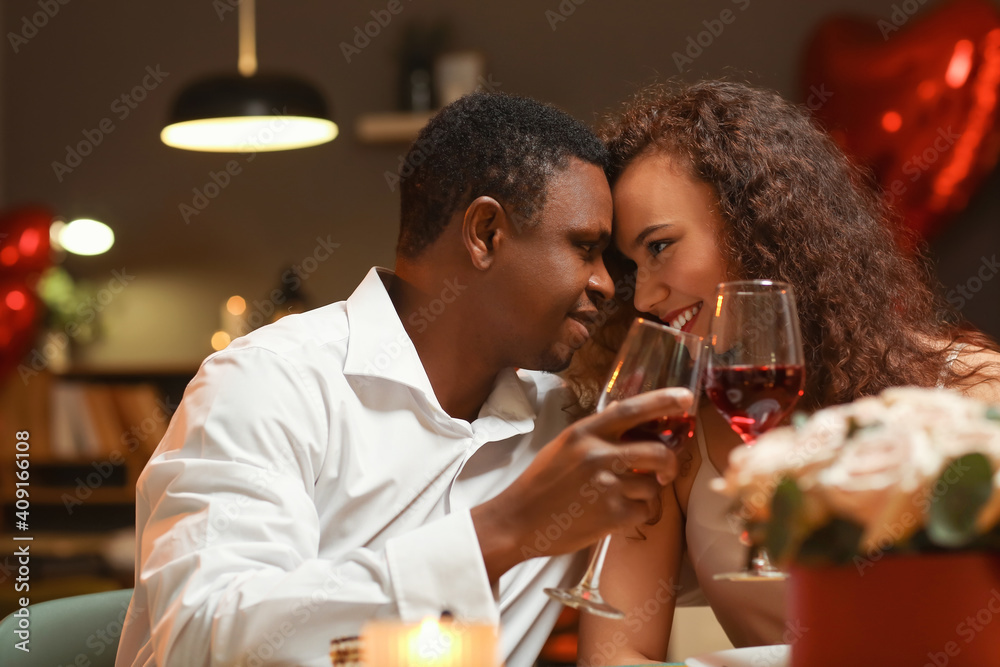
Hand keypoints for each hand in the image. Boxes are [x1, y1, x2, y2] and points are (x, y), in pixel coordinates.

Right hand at [471, 387, 693, 582]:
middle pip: (658, 452)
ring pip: (653, 486)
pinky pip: (645, 511)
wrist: (518, 521)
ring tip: (624, 498)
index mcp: (584, 433)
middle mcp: (598, 455)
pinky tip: (617, 515)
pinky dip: (638, 514)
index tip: (686, 398)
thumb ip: (597, 433)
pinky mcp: (612, 515)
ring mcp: (607, 486)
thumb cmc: (542, 483)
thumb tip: (632, 416)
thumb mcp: (564, 447)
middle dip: (671, 463)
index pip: (632, 409)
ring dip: (647, 493)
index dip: (664, 401)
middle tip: (667, 470)